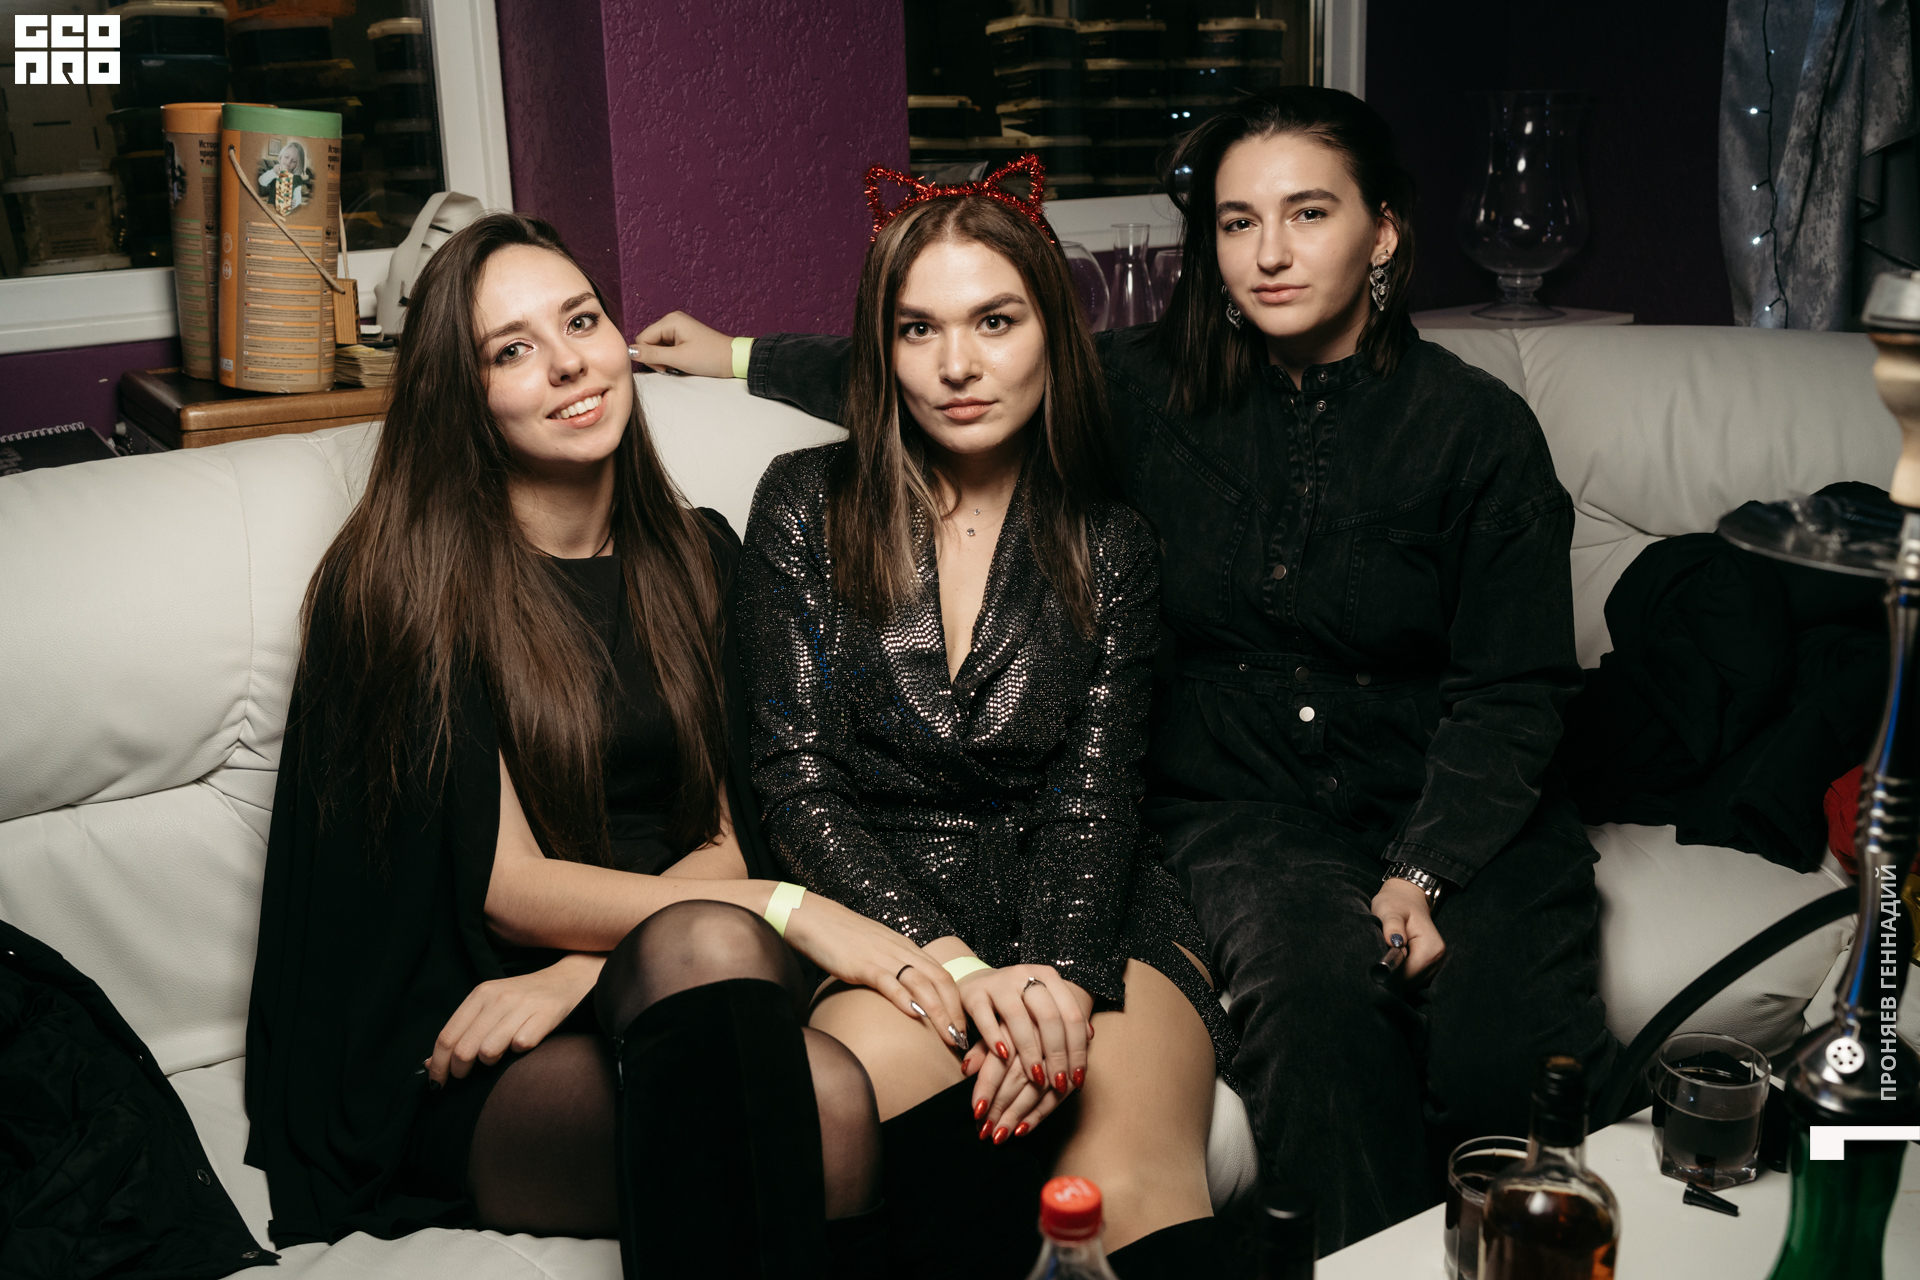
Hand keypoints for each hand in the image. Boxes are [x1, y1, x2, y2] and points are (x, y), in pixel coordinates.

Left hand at [426, 953, 603, 1085]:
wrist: (568, 979)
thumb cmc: (523, 999)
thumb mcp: (489, 1007)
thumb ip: (461, 1031)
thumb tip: (429, 1065)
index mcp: (480, 994)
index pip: (447, 1036)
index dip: (438, 1065)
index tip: (436, 1083)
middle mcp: (499, 998)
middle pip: (464, 1049)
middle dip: (460, 1072)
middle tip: (465, 1077)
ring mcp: (523, 1006)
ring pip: (488, 1052)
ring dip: (489, 1063)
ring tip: (497, 1057)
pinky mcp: (545, 1016)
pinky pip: (520, 1047)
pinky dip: (519, 1052)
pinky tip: (523, 1045)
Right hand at [630, 311, 736, 377]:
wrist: (732, 359)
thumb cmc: (710, 357)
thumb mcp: (678, 358)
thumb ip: (652, 355)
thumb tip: (630, 352)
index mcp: (670, 320)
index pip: (642, 338)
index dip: (648, 356)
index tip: (664, 367)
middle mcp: (672, 320)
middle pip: (648, 341)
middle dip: (657, 358)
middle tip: (672, 367)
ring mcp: (677, 327)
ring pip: (656, 346)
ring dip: (664, 359)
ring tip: (679, 364)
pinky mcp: (682, 335)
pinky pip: (666, 347)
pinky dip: (670, 357)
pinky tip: (681, 362)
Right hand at [779, 890, 968, 1049]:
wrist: (817, 919)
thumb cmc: (845, 938)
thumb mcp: (879, 951)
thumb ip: (895, 967)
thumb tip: (907, 993)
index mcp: (908, 949)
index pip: (944, 976)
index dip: (957, 1002)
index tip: (962, 1027)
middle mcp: (902, 952)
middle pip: (940, 982)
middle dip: (955, 1013)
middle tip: (961, 1039)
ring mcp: (883, 957)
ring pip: (922, 984)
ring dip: (939, 1013)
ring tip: (948, 1036)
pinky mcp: (863, 965)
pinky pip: (889, 982)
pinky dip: (904, 998)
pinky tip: (915, 1015)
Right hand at [955, 964, 1092, 1116]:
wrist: (978, 982)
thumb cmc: (1019, 1001)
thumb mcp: (1044, 1005)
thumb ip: (1064, 1018)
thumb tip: (1090, 1037)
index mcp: (1049, 977)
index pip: (1071, 1014)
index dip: (1078, 1048)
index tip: (1078, 1078)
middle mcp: (1025, 975)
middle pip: (1049, 1016)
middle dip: (1057, 1054)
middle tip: (1059, 1083)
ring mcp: (999, 983)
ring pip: (1018, 1017)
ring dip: (1030, 1051)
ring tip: (1036, 1078)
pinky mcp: (974, 994)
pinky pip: (985, 1017)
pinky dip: (995, 1038)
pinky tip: (1004, 1057)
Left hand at [1372, 877, 1444, 978]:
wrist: (1406, 898)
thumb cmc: (1396, 903)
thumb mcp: (1389, 910)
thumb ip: (1392, 926)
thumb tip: (1394, 942)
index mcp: (1431, 948)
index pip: (1407, 976)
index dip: (1388, 971)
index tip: (1375, 958)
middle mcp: (1438, 959)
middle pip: (1409, 982)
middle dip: (1391, 973)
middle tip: (1379, 953)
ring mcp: (1436, 964)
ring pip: (1409, 982)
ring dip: (1395, 972)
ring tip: (1387, 952)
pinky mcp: (1430, 967)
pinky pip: (1411, 978)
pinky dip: (1400, 971)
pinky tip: (1394, 956)